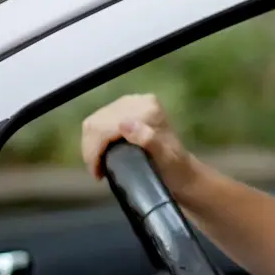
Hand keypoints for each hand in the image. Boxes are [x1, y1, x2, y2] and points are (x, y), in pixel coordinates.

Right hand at [80, 93, 195, 181]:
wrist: (183, 171)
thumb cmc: (175, 169)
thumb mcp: (167, 158)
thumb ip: (149, 140)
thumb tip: (124, 125)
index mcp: (148, 109)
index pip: (107, 124)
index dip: (95, 149)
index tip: (97, 173)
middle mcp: (138, 101)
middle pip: (97, 122)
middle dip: (91, 148)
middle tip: (96, 171)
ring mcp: (130, 103)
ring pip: (94, 122)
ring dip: (91, 145)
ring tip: (96, 165)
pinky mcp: (125, 110)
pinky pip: (98, 122)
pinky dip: (94, 140)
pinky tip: (99, 154)